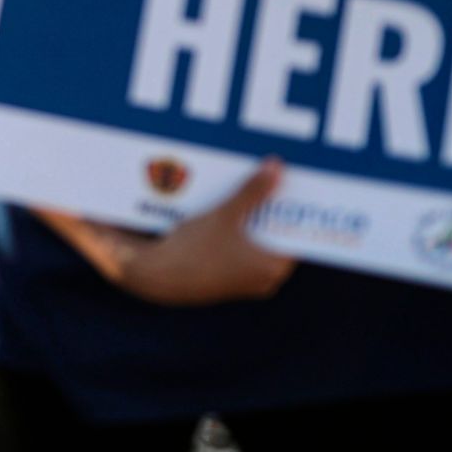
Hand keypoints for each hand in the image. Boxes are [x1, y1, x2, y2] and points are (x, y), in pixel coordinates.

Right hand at [90, 157, 295, 306]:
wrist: (157, 276)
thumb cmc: (194, 249)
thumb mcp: (226, 214)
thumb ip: (253, 191)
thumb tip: (276, 168)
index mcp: (273, 268)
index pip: (295, 234)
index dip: (290, 210)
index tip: (289, 189)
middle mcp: (264, 280)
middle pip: (275, 237)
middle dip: (269, 212)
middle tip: (267, 184)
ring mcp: (246, 283)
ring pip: (257, 245)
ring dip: (252, 223)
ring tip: (243, 197)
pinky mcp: (228, 282)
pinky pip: (242, 253)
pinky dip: (239, 236)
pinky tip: (225, 217)